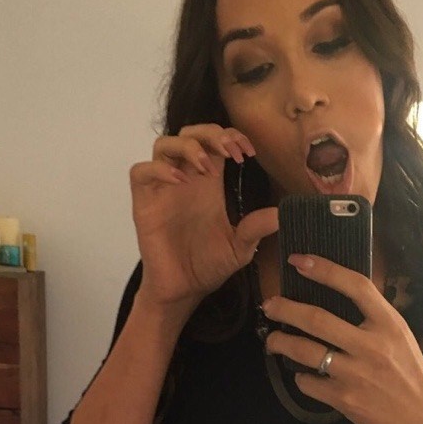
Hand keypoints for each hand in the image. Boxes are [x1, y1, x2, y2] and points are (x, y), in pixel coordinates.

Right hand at [129, 124, 278, 309]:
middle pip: (189, 133)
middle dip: (210, 133)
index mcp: (209, 183)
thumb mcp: (240, 247)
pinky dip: (158, 169)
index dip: (232, 136)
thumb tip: (281, 213)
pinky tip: (179, 181)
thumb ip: (256, 227)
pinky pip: (140, 172)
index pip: (216, 142)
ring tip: (206, 166)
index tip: (249, 152)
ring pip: (163, 144)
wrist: (184, 290)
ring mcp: (163, 189)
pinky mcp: (144, 204)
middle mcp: (186, 180)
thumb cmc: (208, 266)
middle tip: (230, 150)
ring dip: (187, 147)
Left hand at [262, 254, 422, 423]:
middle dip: (285, 309)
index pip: (355, 286)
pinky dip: (301, 376)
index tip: (299, 260)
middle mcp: (372, 346)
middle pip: (317, 319)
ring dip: (281, 342)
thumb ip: (374, 318)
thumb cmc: (410, 375)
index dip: (324, 269)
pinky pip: (309, 382)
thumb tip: (337, 296)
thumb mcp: (400, 337)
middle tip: (270, 305)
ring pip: (305, 351)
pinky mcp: (345, 399)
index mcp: (389, 324)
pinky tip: (304, 375)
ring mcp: (356, 374)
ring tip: (273, 340)